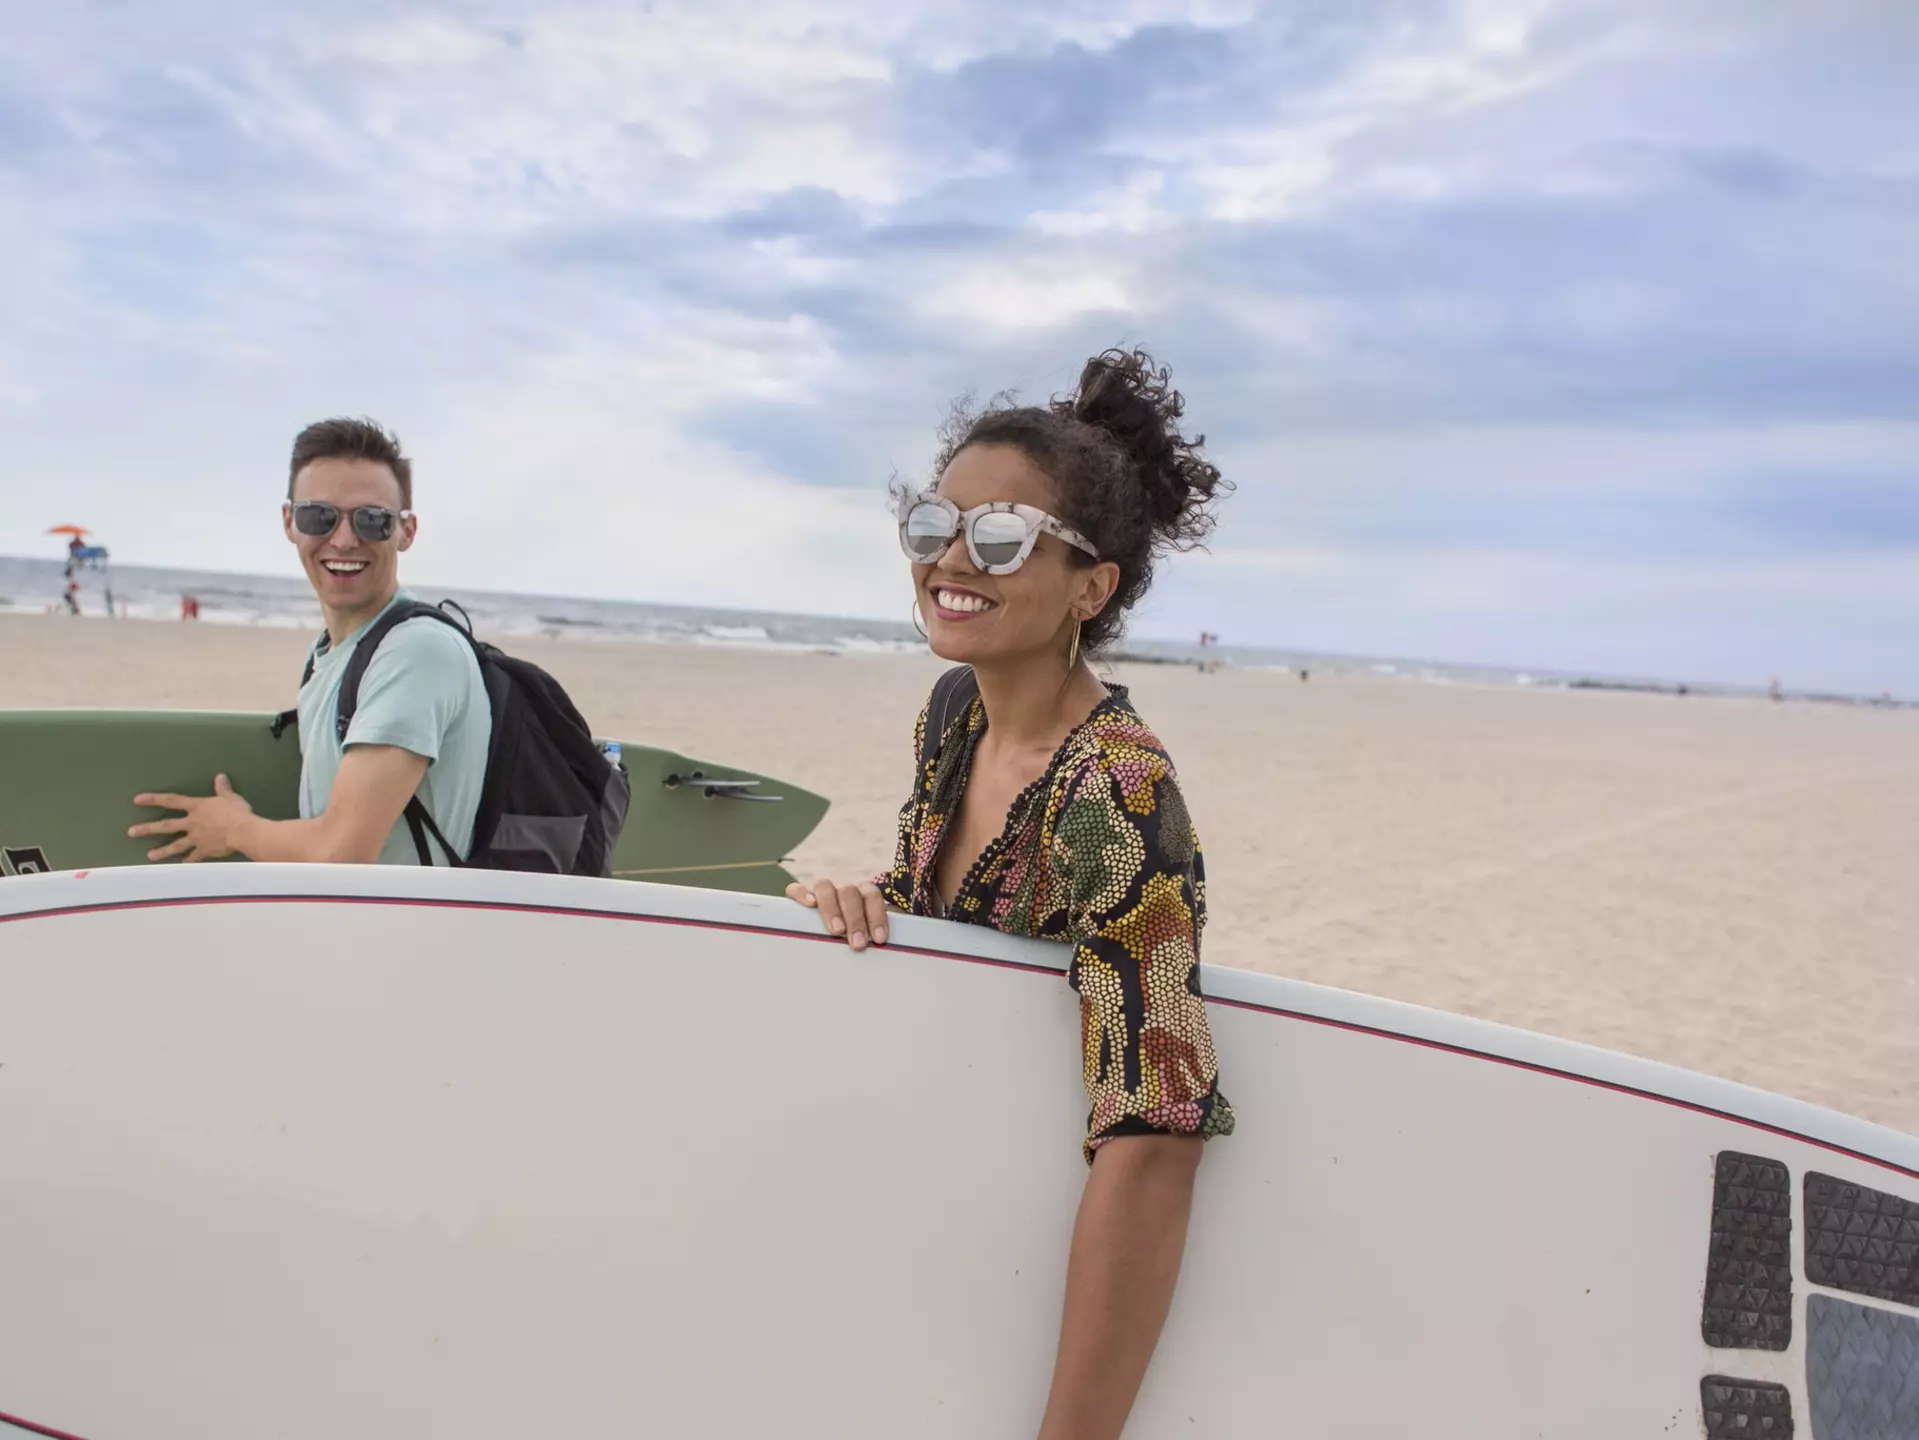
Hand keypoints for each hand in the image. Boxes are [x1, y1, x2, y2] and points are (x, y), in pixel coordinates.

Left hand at [129, 774, 254, 862]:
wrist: (243, 831)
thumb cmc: (237, 812)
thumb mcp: (231, 798)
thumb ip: (223, 789)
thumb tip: (220, 777)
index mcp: (197, 807)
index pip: (171, 801)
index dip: (154, 799)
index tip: (137, 800)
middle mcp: (192, 822)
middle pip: (166, 825)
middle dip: (148, 829)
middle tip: (131, 832)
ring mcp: (196, 838)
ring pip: (176, 845)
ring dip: (162, 850)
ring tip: (150, 855)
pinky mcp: (204, 850)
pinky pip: (194, 857)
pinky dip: (188, 860)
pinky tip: (182, 864)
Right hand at [786, 876, 888, 949]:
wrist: (825, 938)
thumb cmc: (854, 938)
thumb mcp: (866, 936)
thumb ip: (872, 937)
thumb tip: (880, 949)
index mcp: (862, 894)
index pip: (872, 896)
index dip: (877, 916)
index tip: (879, 939)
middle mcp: (842, 890)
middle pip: (849, 893)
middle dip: (855, 919)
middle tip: (858, 944)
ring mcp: (821, 892)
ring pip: (825, 887)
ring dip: (832, 909)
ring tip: (837, 931)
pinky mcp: (798, 897)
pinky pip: (796, 889)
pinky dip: (802, 894)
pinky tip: (810, 905)